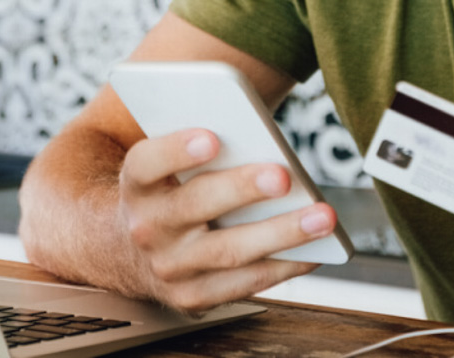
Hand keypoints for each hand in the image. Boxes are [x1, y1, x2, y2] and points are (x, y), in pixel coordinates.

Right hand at [117, 128, 332, 311]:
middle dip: (241, 190)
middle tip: (283, 177)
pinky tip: (314, 252)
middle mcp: (146, 228)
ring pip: (227, 250)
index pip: (147, 163)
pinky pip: (243, 283)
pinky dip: (283, 267)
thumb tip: (264, 146)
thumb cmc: (172, 194)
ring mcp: (167, 268)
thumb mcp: (169, 169)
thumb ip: (203, 152)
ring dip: (280, 234)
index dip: (176, 151)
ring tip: (322, 218)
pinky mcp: (190, 297)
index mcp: (137, 184)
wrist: (131, 253)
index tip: (212, 138)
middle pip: (194, 205)